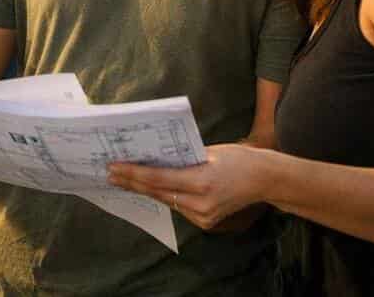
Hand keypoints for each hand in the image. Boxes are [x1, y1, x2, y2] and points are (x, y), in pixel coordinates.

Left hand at [107, 143, 272, 229]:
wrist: (264, 180)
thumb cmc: (236, 158)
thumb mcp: (207, 151)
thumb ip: (180, 158)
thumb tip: (150, 157)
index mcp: (201, 182)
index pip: (158, 179)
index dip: (133, 173)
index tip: (113, 166)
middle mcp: (201, 203)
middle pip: (157, 192)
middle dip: (131, 182)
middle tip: (109, 173)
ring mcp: (204, 217)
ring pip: (166, 201)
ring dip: (144, 190)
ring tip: (122, 179)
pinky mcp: (205, 222)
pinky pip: (177, 207)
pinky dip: (163, 196)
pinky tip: (147, 188)